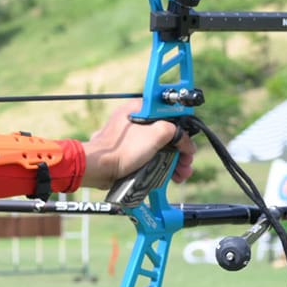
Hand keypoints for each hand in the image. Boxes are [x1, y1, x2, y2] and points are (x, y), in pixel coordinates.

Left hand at [78, 102, 195, 191]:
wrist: (98, 169)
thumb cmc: (122, 149)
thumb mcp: (156, 134)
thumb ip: (175, 132)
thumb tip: (186, 142)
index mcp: (140, 109)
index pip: (169, 113)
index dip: (182, 128)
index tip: (189, 141)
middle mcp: (135, 121)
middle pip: (166, 133)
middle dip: (180, 150)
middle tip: (187, 162)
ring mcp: (131, 139)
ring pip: (160, 147)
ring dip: (174, 161)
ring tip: (182, 174)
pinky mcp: (128, 154)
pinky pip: (150, 157)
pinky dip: (161, 166)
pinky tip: (171, 177)